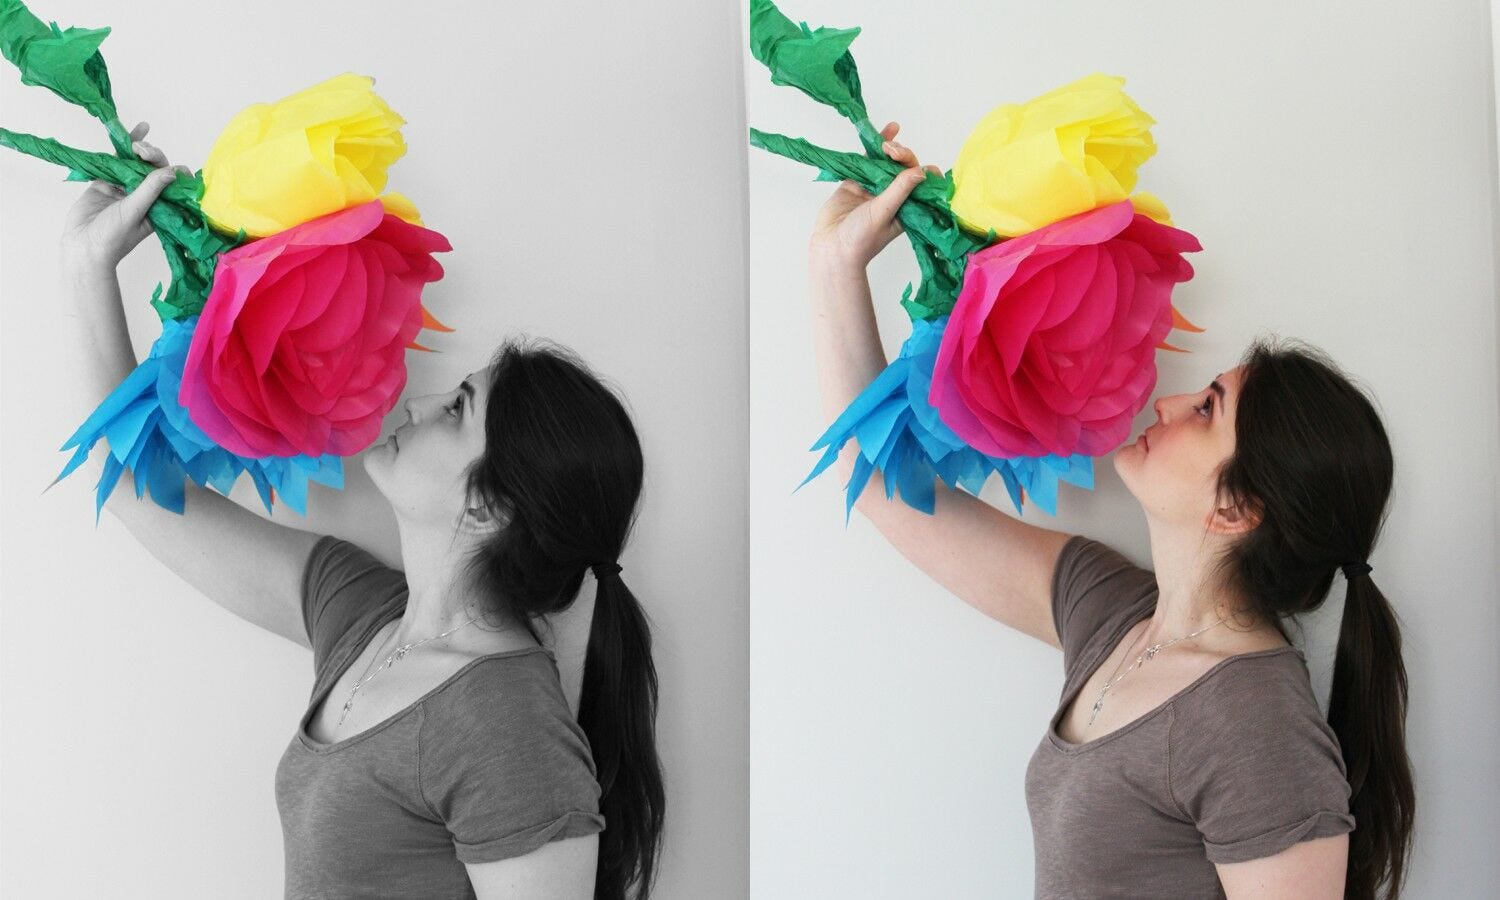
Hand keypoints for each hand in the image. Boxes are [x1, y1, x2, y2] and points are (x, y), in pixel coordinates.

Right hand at [59, 121, 189, 269]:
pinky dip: (122, 148)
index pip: (171, 185)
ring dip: (140, 149)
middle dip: (153, 156)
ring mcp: (125, 188)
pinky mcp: (106, 183)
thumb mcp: (135, 212)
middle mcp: (144, 197)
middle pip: (154, 170)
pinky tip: (131, 133)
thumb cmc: (113, 237)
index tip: (174, 166)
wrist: (82, 246)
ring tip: (139, 141)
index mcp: (159, 208)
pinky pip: (116, 162)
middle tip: (143, 150)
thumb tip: (172, 171)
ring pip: (135, 163)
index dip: (174, 173)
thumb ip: (150, 190)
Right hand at [808, 120, 942, 272]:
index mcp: (907, 208)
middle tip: (893, 152)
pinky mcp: (856, 182)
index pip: (920, 185)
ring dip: (892, 147)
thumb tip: (921, 171)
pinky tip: (888, 130)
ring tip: (890, 138)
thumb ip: (900, 190)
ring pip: (887, 162)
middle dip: (903, 156)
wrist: (831, 247)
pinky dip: (875, 146)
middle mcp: (893, 197)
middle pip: (904, 169)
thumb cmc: (860, 239)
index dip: (924, 172)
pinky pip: (868, 160)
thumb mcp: (883, 213)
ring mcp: (874, 188)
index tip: (924, 166)